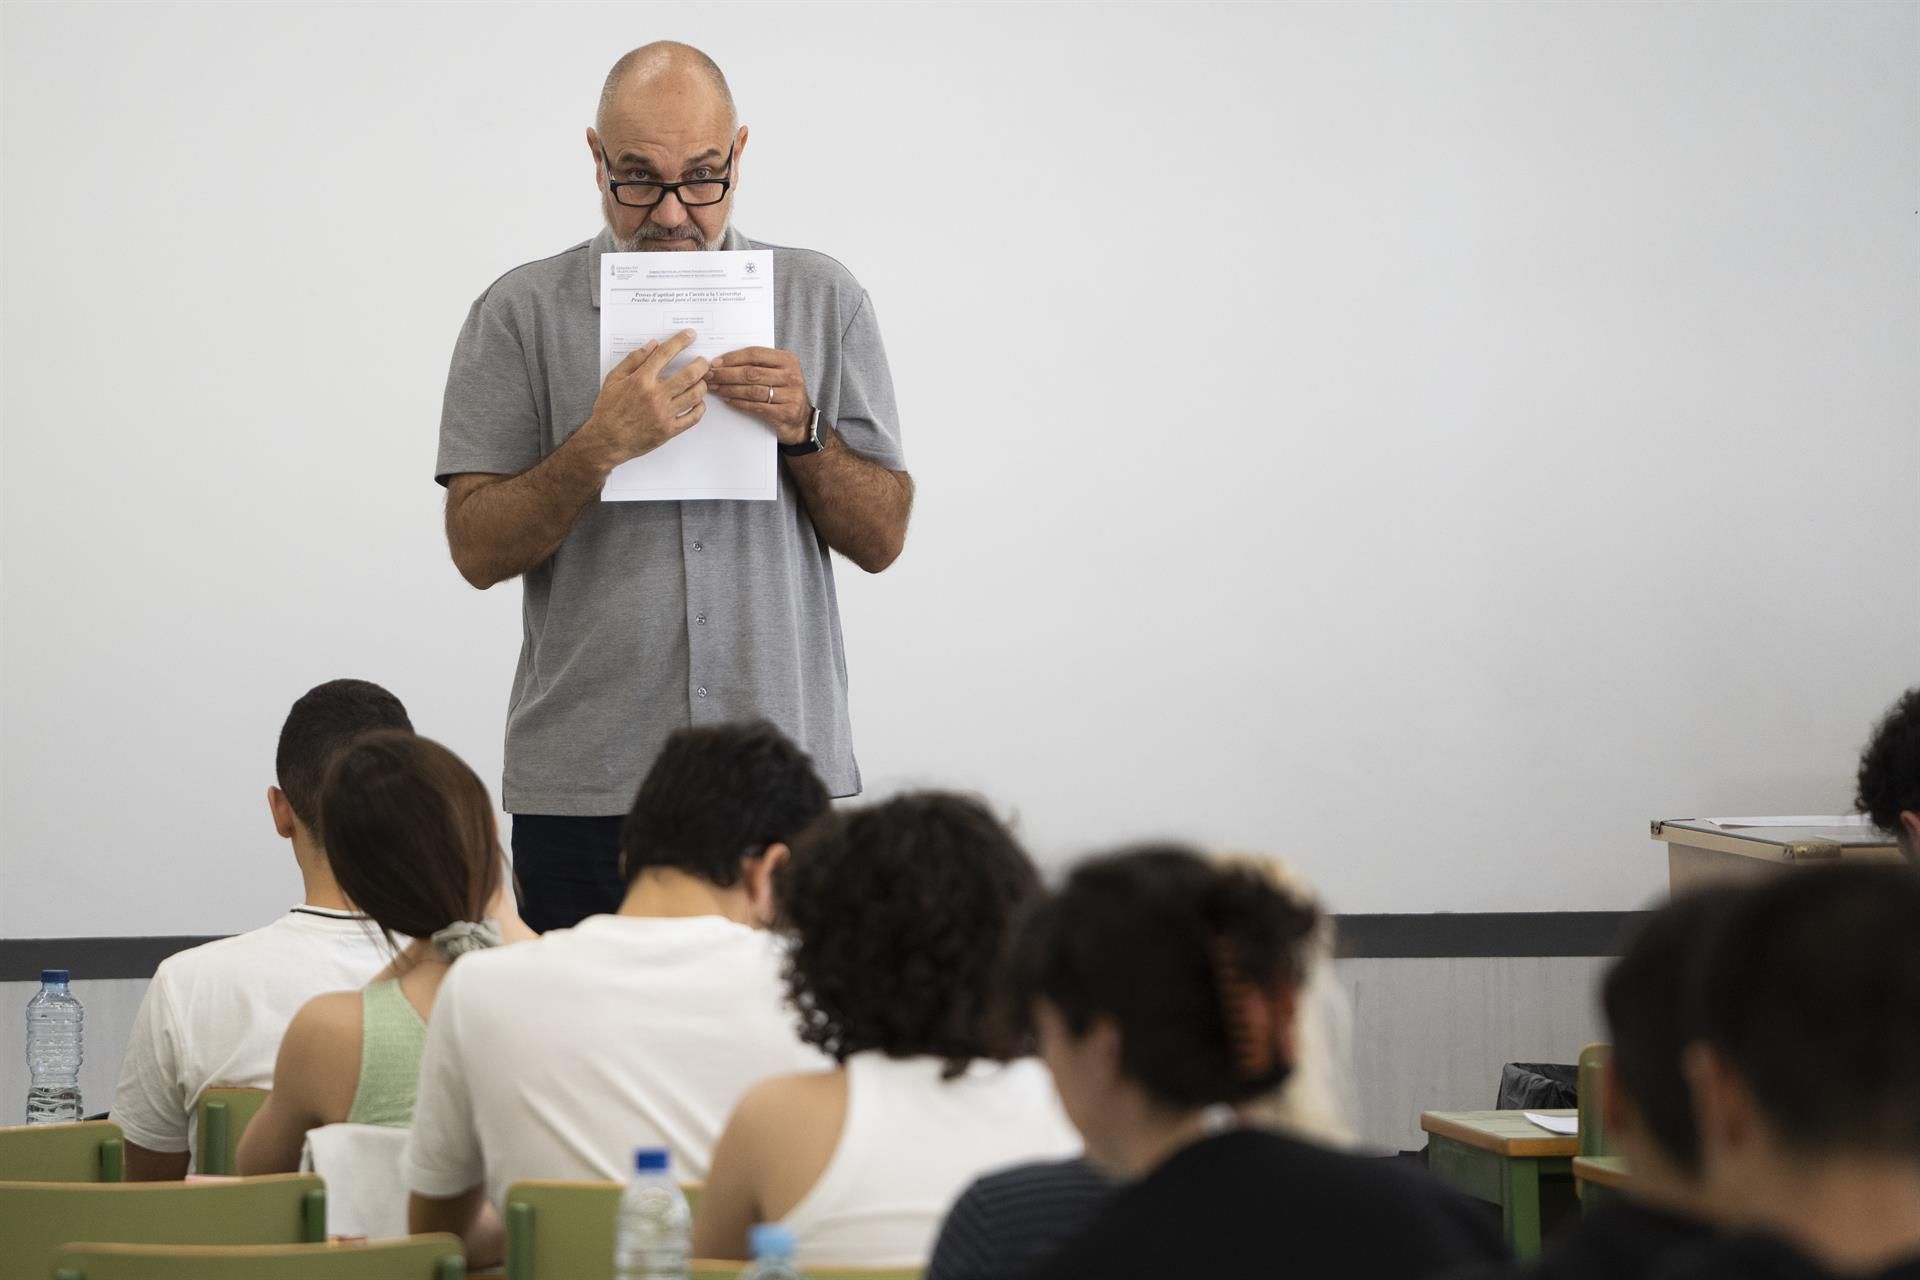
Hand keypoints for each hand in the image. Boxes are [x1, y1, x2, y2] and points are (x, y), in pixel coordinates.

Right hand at [580, 330, 709, 469]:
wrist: (606, 440)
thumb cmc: (608, 410)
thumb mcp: (613, 379)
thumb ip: (633, 360)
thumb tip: (652, 345)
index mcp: (641, 380)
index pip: (665, 354)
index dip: (680, 341)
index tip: (690, 335)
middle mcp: (655, 395)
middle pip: (689, 374)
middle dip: (701, 364)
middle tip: (703, 361)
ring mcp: (664, 414)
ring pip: (695, 395)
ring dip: (702, 385)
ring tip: (701, 381)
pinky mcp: (669, 430)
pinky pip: (693, 417)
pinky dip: (700, 408)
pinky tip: (698, 402)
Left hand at [706, 347, 814, 446]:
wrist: (801, 421)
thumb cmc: (784, 393)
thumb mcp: (778, 373)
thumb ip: (759, 365)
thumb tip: (723, 362)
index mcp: (788, 360)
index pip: (755, 354)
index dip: (733, 358)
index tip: (715, 363)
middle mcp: (791, 376)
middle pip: (751, 372)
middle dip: (726, 374)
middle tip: (709, 376)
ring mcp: (790, 395)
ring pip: (752, 390)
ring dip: (729, 389)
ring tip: (715, 388)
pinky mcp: (785, 412)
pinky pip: (756, 406)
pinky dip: (739, 403)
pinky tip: (727, 400)